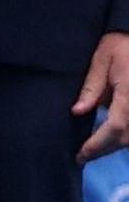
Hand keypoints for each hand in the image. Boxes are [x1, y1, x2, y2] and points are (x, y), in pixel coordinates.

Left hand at [76, 31, 128, 161]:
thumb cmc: (118, 45)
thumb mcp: (100, 60)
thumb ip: (91, 87)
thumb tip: (77, 112)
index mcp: (128, 94)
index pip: (114, 127)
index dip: (98, 143)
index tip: (81, 153)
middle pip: (125, 137)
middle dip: (104, 149)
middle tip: (82, 156)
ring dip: (114, 145)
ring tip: (91, 150)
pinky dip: (122, 136)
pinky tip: (106, 137)